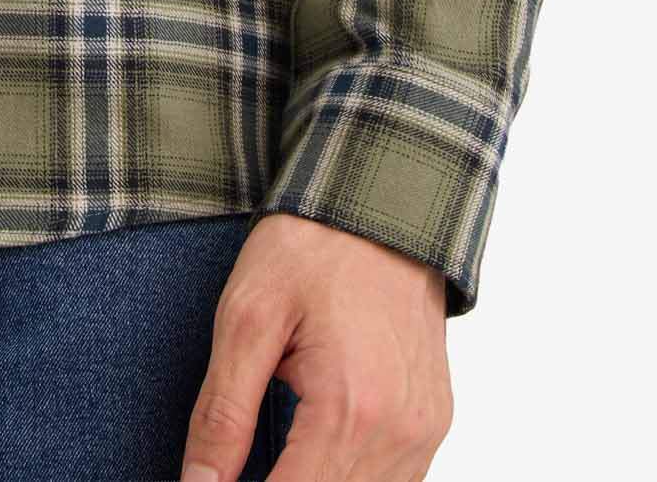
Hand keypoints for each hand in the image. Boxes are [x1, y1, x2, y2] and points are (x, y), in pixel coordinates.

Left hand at [178, 212, 454, 479]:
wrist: (380, 202)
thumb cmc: (311, 248)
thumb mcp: (246, 317)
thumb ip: (223, 414)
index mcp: (349, 409)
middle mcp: (399, 433)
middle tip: (238, 463)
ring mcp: (424, 431)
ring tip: (271, 454)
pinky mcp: (433, 421)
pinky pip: (392, 481)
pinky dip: (347, 477)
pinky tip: (312, 454)